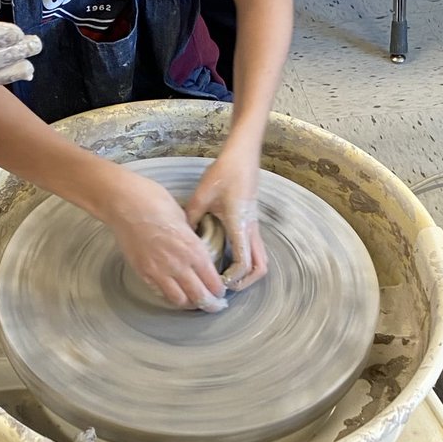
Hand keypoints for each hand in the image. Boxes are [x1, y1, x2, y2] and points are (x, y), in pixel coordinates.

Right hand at [107, 173, 226, 311]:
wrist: (125, 202)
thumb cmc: (154, 201)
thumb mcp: (184, 218)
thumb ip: (191, 239)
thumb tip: (197, 250)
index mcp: (193, 248)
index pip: (213, 281)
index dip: (219, 291)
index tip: (221, 293)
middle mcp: (179, 264)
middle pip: (200, 297)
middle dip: (210, 305)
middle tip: (214, 306)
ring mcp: (159, 270)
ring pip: (180, 301)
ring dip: (189, 303)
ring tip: (193, 301)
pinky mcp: (143, 272)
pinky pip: (160, 293)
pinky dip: (170, 297)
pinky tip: (174, 292)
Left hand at [184, 148, 266, 290]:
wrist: (242, 156)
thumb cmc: (224, 173)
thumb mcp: (202, 195)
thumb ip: (191, 217)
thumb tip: (181, 237)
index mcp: (240, 225)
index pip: (243, 263)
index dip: (232, 278)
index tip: (217, 282)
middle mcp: (251, 229)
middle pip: (260, 267)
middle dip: (246, 282)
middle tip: (225, 285)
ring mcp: (254, 226)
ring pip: (261, 259)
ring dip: (248, 273)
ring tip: (227, 276)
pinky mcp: (252, 222)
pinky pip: (255, 249)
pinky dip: (247, 261)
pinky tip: (227, 258)